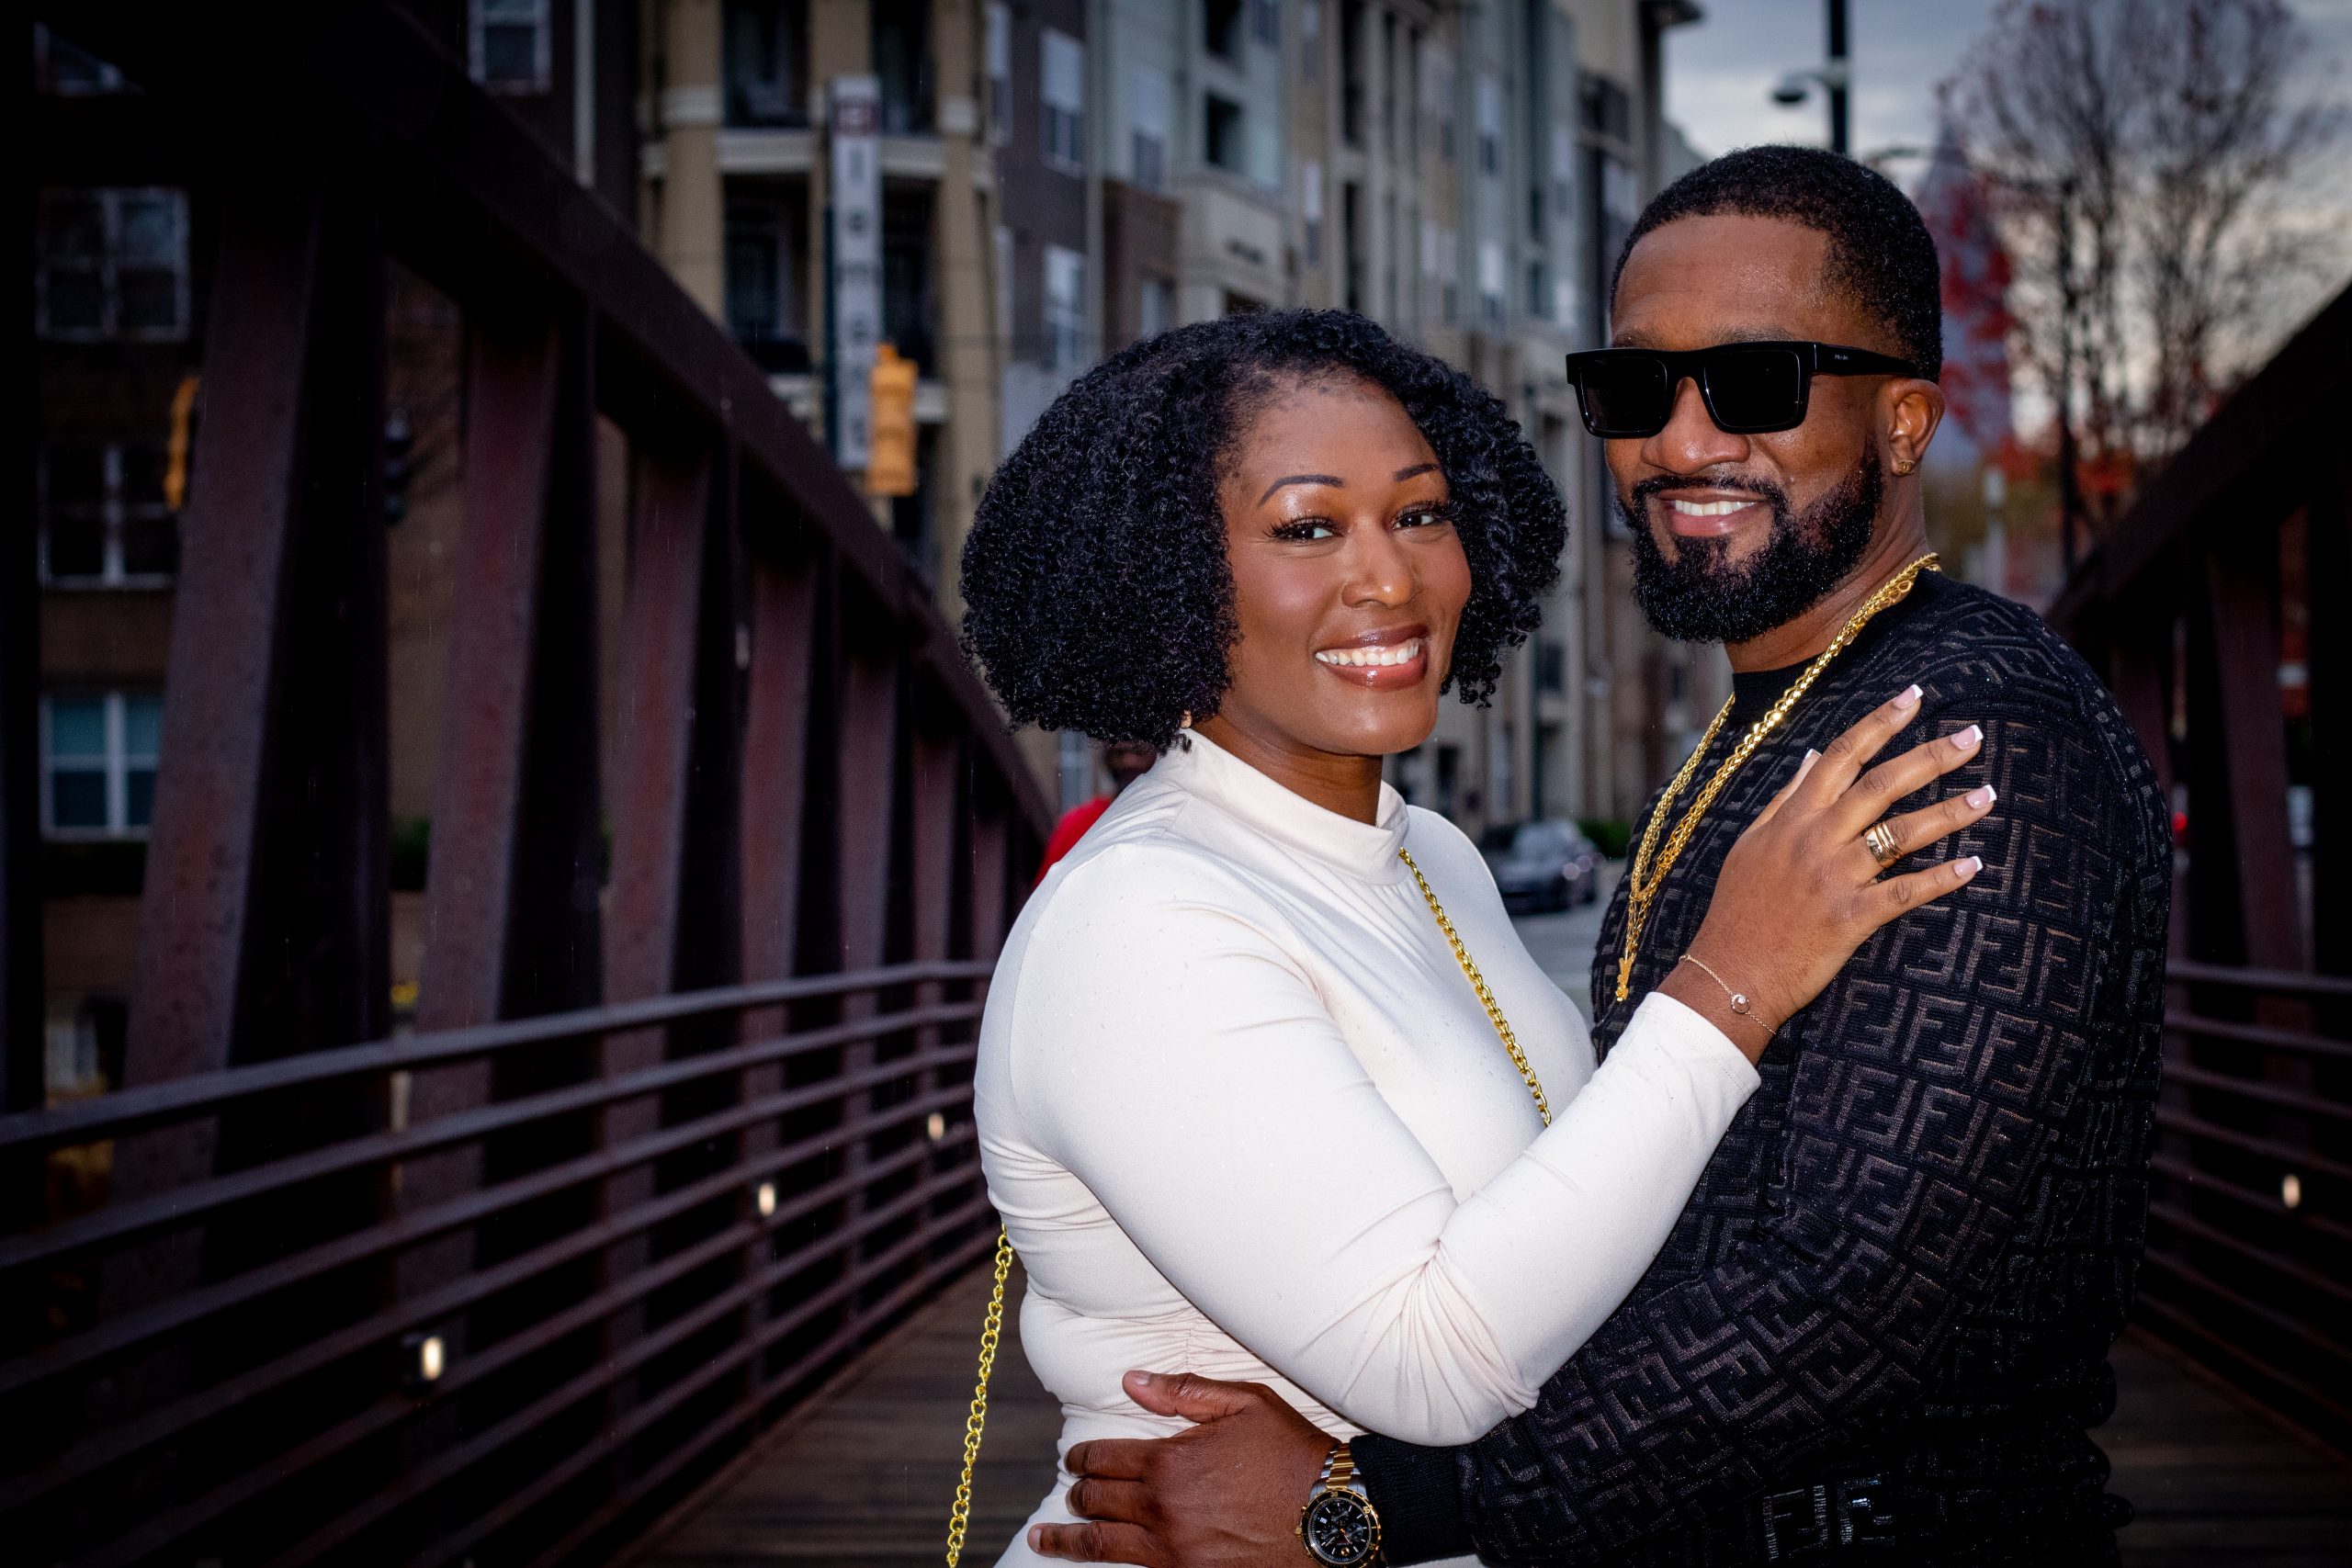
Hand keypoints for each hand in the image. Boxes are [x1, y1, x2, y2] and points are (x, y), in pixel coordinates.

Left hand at [1028, 1370, 1333, 1566]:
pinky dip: (1113, 1567)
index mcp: (1168, 1461)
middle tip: (1071, 1493)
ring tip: (1042, 1540)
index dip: (1081, 1458)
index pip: (1102, 1459)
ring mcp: (1174, 1551)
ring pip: (1102, 1547)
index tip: (1073, 1459)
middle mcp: (1162, 1509)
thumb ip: (1181, 1392)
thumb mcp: (1243, 1404)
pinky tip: (1100, 1564)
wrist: (1332, 1514)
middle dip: (1077, 1495)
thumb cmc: (1292, 1452)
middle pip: (1096, 1502)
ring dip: (1067, 1542)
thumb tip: (1131, 1380)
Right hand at [1658, 684, 1992, 1057]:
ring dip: (1950, 812)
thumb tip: (1814, 756)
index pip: (1841, 755)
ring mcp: (1835, 877)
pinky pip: (1906, 891)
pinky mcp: (1852, 917)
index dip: (1880, 723)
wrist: (1729, 971)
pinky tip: (1974, 866)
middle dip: (1931, 757)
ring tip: (1988, 795)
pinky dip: (1942, 878)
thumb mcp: (1751, 844)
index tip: (1914, 697)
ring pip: (1902, 834)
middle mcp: (1816, 839)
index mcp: (1793, 817)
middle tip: (1974, 738)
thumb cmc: (1738, 909)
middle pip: (1882, 784)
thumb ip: (1785, 798)